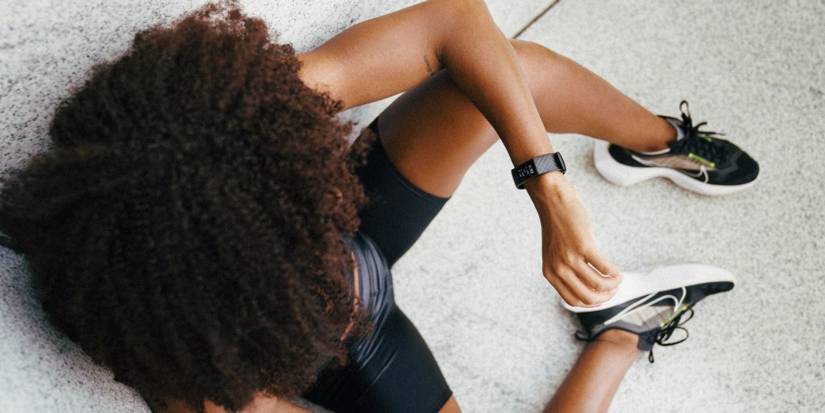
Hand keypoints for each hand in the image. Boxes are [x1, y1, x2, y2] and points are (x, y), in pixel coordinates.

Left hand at [526, 173, 620, 306]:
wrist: (552, 201)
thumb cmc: (558, 226)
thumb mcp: (554, 253)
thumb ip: (565, 270)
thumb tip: (591, 286)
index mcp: (550, 273)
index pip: (573, 301)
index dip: (592, 303)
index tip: (602, 297)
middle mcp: (559, 269)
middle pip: (587, 298)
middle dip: (605, 298)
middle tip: (614, 289)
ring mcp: (570, 258)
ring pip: (599, 285)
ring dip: (613, 285)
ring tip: (618, 279)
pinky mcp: (584, 246)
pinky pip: (605, 268)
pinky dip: (615, 273)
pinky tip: (617, 271)